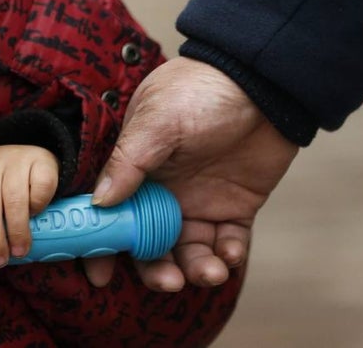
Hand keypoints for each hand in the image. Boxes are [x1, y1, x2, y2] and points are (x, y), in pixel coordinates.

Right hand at [85, 57, 297, 290]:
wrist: (263, 82)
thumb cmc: (202, 91)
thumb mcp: (157, 121)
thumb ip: (128, 162)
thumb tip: (99, 201)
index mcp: (136, 168)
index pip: (111, 212)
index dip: (103, 245)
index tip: (100, 274)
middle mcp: (164, 190)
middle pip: (149, 243)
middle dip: (156, 269)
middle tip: (170, 281)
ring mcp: (199, 200)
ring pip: (189, 251)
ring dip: (195, 269)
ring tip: (210, 272)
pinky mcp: (235, 207)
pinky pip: (227, 243)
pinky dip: (227, 256)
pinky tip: (229, 254)